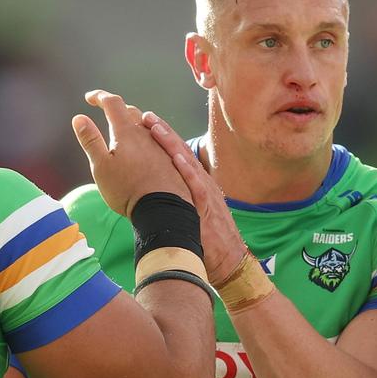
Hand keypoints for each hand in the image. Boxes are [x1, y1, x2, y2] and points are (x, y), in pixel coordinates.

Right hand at [72, 90, 190, 216]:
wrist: (164, 209)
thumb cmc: (127, 189)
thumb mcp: (101, 166)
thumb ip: (90, 140)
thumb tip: (79, 118)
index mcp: (126, 132)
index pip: (112, 103)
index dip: (100, 97)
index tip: (90, 98)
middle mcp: (147, 133)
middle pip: (131, 112)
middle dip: (117, 108)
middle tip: (106, 111)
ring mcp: (162, 145)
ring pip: (148, 125)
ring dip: (134, 121)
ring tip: (125, 127)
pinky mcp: (172, 158)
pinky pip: (160, 139)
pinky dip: (149, 135)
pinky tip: (147, 145)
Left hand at [141, 111, 247, 283]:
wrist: (230, 261)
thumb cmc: (207, 242)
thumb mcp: (193, 215)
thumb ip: (179, 202)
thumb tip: (158, 195)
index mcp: (197, 185)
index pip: (178, 157)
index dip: (163, 139)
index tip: (148, 123)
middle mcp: (202, 184)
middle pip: (180, 153)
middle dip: (163, 133)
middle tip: (146, 116)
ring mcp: (206, 194)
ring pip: (187, 163)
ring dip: (171, 143)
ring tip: (155, 126)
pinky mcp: (208, 207)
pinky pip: (197, 185)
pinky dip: (188, 169)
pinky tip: (177, 156)